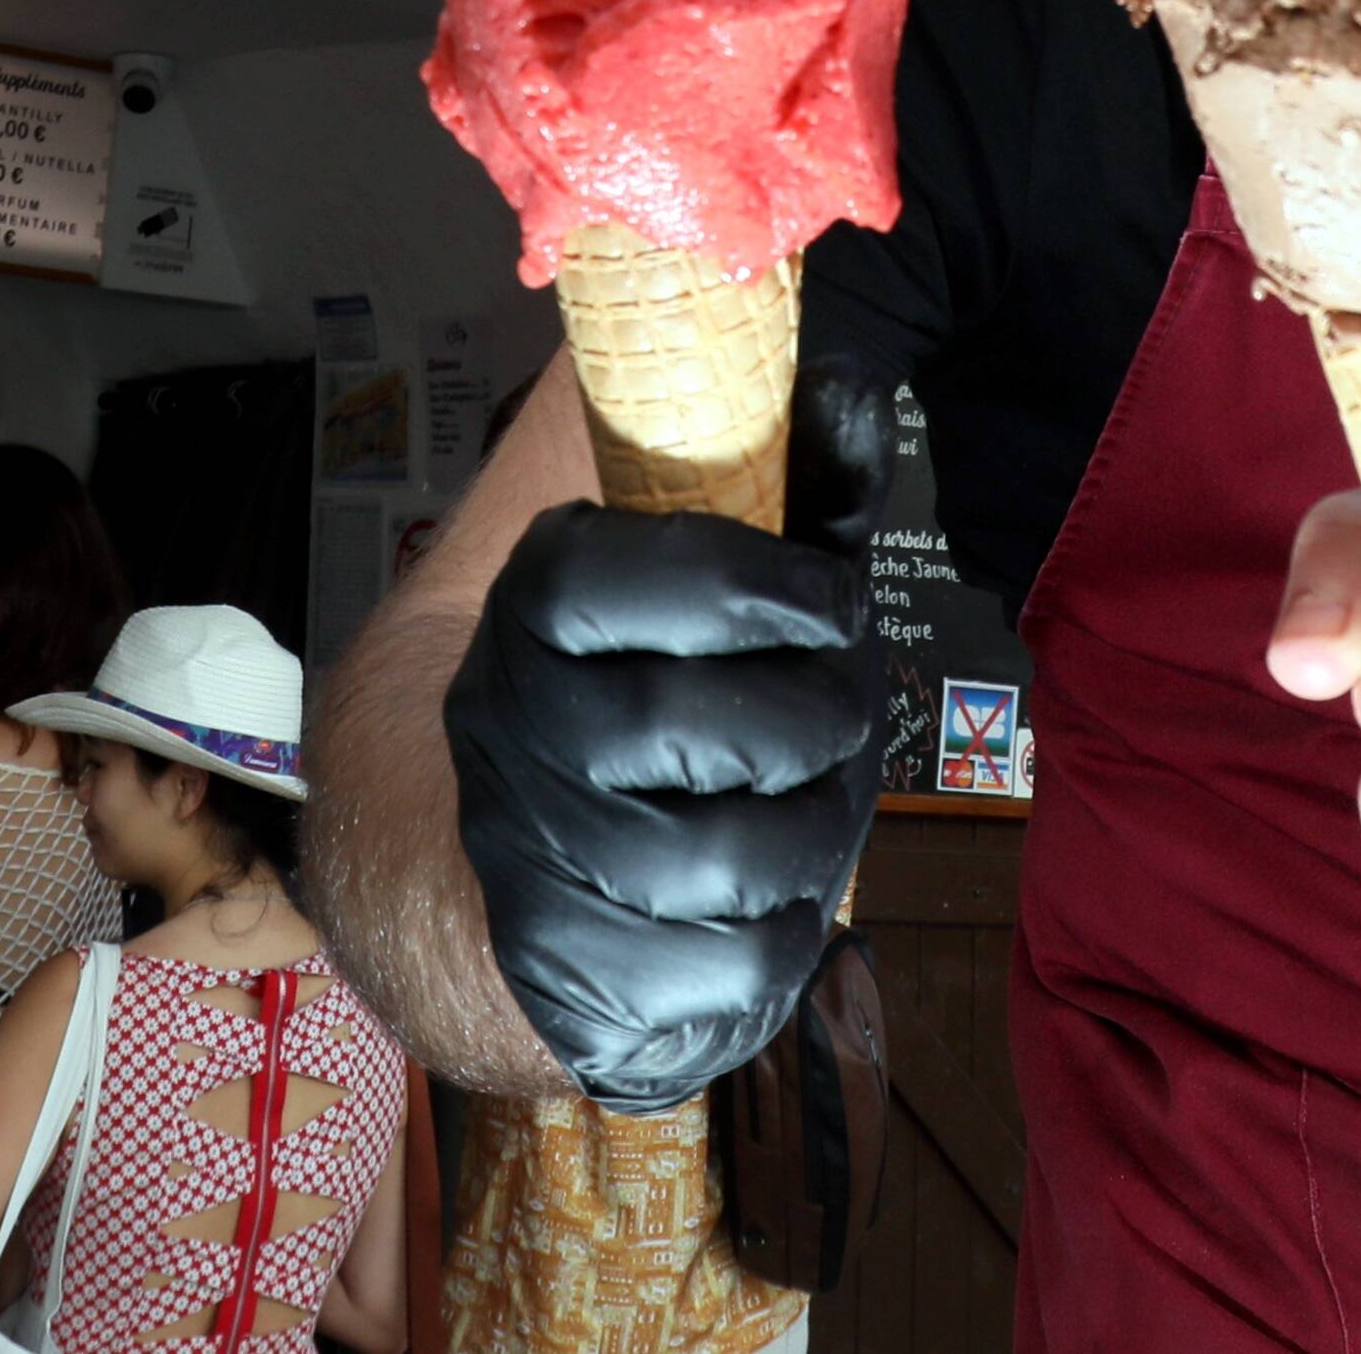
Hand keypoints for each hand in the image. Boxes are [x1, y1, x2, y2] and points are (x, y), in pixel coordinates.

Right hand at [442, 361, 887, 1110]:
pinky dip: (784, 939)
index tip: (826, 601)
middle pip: (679, 727)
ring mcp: (522, 857)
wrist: (551, 866)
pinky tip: (775, 898)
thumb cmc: (682, 697)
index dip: (747, 585)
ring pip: (710, 863)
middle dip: (810, 722)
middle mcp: (505, 725)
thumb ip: (801, 483)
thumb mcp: (744, 575)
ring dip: (810, 837)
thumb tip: (855, 384)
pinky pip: (720, 973)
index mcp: (533, 605)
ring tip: (817, 809)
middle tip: (841, 718)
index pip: (611, 576)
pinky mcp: (566, 975)